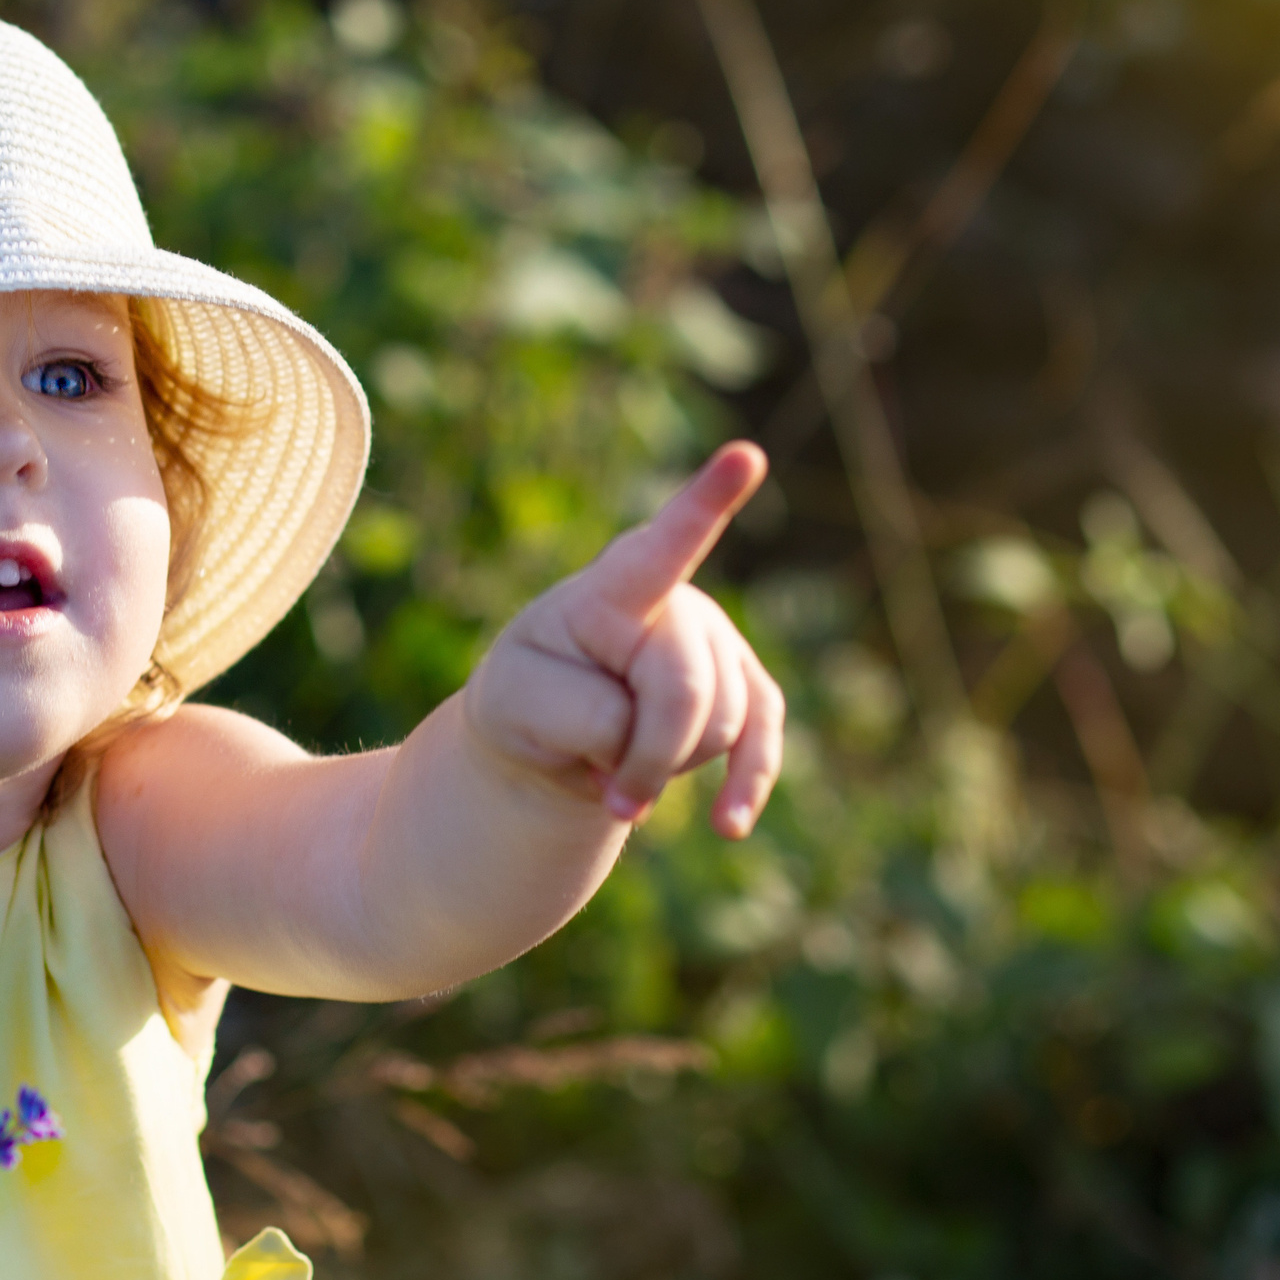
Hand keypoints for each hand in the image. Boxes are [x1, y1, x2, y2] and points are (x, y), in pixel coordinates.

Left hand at [462, 440, 783, 836]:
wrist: (550, 740)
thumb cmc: (526, 702)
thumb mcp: (517, 706)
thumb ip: (580, 714)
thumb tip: (649, 737)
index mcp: (613, 587)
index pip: (661, 546)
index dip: (705, 503)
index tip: (746, 455)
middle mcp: (678, 603)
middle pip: (687, 690)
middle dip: (648, 753)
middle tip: (606, 784)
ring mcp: (719, 646)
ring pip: (724, 724)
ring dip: (669, 768)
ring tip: (620, 767)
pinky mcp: (747, 693)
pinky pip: (762, 743)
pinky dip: (743, 787)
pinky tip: (727, 824)